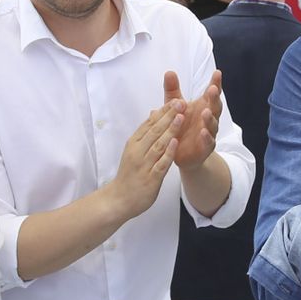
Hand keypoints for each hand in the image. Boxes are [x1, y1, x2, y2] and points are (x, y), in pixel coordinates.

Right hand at [109, 100, 183, 216]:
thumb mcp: (133, 150)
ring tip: (181, 117)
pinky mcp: (150, 179)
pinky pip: (160, 163)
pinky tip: (175, 142)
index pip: (150, 124)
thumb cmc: (129, 174)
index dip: (163, 111)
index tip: (175, 100)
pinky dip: (168, 152)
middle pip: (155, 131)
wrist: (119, 199)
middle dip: (169, 116)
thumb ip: (145, 134)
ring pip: (158, 145)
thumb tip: (154, 114)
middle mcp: (137, 152)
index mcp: (134, 144)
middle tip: (181, 102)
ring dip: (170, 130)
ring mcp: (144, 165)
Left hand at [163, 70, 220, 169]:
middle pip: (215, 106)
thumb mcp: (174, 106)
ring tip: (205, 111)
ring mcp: (209, 132)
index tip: (217, 73)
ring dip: (210, 118)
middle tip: (212, 89)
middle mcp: (209, 118)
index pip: (211, 93)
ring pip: (212, 124)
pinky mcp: (205, 147)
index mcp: (203, 106)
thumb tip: (169, 71)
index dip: (215, 83)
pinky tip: (203, 132)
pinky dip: (207, 137)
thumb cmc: (180, 125)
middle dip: (214, 98)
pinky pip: (208, 142)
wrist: (181, 153)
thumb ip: (172, 90)